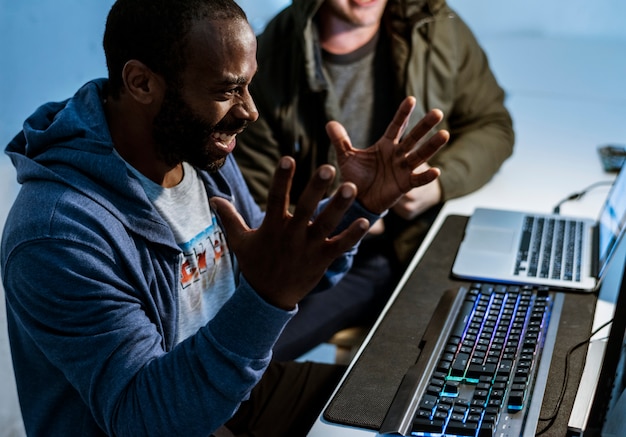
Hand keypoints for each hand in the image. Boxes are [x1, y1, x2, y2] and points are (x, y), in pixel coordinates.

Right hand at [210, 157, 368, 309]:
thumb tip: (214, 198)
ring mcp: (308, 248)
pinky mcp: (322, 259)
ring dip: (339, 207)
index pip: (275, 198)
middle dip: (316, 188)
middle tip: (328, 168)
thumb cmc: (255, 265)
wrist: (268, 299)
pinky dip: (352, 235)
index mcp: (272, 227)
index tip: (288, 159)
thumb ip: (229, 218)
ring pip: (327, 224)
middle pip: (305, 208)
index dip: (281, 179)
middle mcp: (291, 235)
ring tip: (351, 188)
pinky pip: (340, 246)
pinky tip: (366, 222)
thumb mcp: (239, 241)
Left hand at [326, 96, 448, 213]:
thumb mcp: (346, 157)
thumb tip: (329, 123)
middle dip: (425, 125)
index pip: (396, 126)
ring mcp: (403, 169)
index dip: (403, 114)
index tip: (411, 99)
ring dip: (432, 146)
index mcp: (386, 145)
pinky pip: (418, 180)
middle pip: (413, 137)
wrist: (357, 200)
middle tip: (438, 112)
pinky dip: (426, 176)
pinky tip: (436, 171)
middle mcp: (398, 155)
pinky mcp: (405, 185)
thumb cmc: (355, 177)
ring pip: (420, 155)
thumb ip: (340, 141)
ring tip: (444, 134)